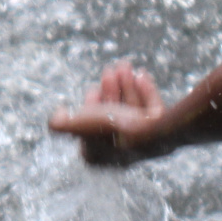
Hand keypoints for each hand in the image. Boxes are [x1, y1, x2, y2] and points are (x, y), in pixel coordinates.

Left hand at [48, 59, 168, 166]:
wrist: (152, 131)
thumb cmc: (113, 128)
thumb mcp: (78, 125)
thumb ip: (59, 124)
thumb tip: (59, 115)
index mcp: (104, 154)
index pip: (95, 129)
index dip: (92, 106)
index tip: (92, 88)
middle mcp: (124, 150)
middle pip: (115, 115)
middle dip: (111, 89)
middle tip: (109, 69)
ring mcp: (145, 140)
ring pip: (134, 108)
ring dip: (127, 85)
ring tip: (124, 65)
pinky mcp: (162, 129)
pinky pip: (153, 107)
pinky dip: (146, 90)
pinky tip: (141, 75)